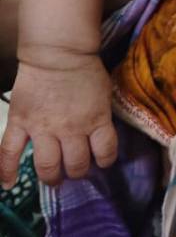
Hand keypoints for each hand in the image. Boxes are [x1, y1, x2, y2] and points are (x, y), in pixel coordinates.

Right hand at [0, 55, 115, 187]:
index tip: (100, 161)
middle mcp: (71, 129)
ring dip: (52, 177)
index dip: (104, 160)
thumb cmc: (85, 69)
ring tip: (53, 178)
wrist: (57, 52)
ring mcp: (43, 128)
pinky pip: (9, 152)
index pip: (105, 152)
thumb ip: (101, 117)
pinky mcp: (20, 122)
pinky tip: (8, 184)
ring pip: (47, 165)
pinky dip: (7, 171)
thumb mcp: (104, 95)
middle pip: (76, 164)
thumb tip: (99, 137)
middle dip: (77, 171)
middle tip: (73, 170)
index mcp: (96, 120)